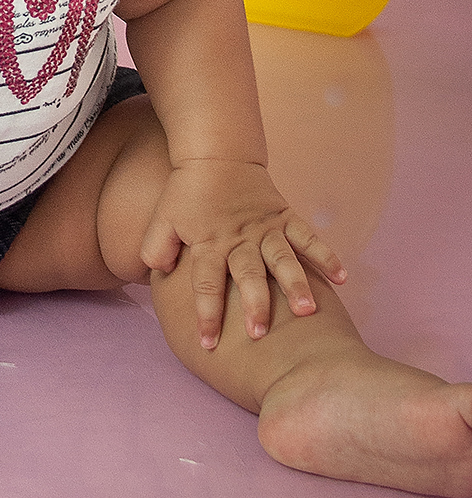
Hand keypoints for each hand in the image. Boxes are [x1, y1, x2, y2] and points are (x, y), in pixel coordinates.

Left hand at [139, 159, 346, 349]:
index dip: (206, 313)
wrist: (217, 153)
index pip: (204, 282)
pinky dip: (325, 255)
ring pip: (282, 258)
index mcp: (209, 242)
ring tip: (307, 311)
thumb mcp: (163, 219)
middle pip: (247, 274)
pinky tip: (341, 278)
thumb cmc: (187, 193)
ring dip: (295, 284)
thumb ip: (156, 247)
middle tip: (259, 333)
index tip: (208, 343)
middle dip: (253, 304)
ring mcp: (265, 228)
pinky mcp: (285, 216)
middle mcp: (239, 238)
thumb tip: (157, 275)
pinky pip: (308, 236)